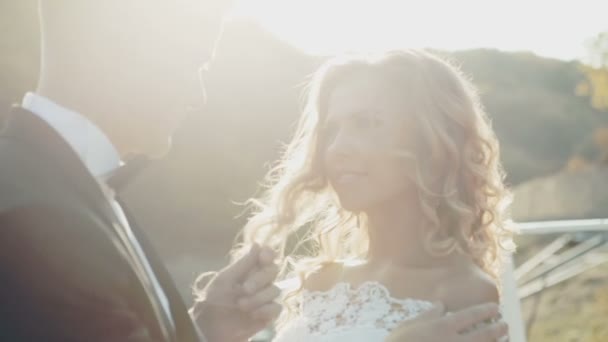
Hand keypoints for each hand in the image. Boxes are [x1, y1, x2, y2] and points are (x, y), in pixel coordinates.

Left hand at [190, 244, 281, 341]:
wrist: (211, 328)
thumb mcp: (225, 280)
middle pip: (273, 270)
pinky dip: (265, 310)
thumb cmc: (214, 300)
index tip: (263, 258)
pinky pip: (277, 307)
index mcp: (249, 269)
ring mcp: (266, 297)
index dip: (269, 254)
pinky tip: (253, 314)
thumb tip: (257, 244)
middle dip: (259, 279)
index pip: (267, 255)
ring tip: (241, 306)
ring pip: (275, 290)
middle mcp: (260, 280)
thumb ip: (243, 263)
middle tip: (244, 289)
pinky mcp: (269, 314)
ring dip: (258, 298)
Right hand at [385, 302, 507, 341]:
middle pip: (483, 335)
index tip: (495, 308)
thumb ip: (428, 315)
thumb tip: (441, 305)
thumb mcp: (409, 325)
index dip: (485, 311)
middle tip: (505, 325)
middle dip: (497, 330)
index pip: (470, 316)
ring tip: (504, 339)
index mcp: (443, 327)